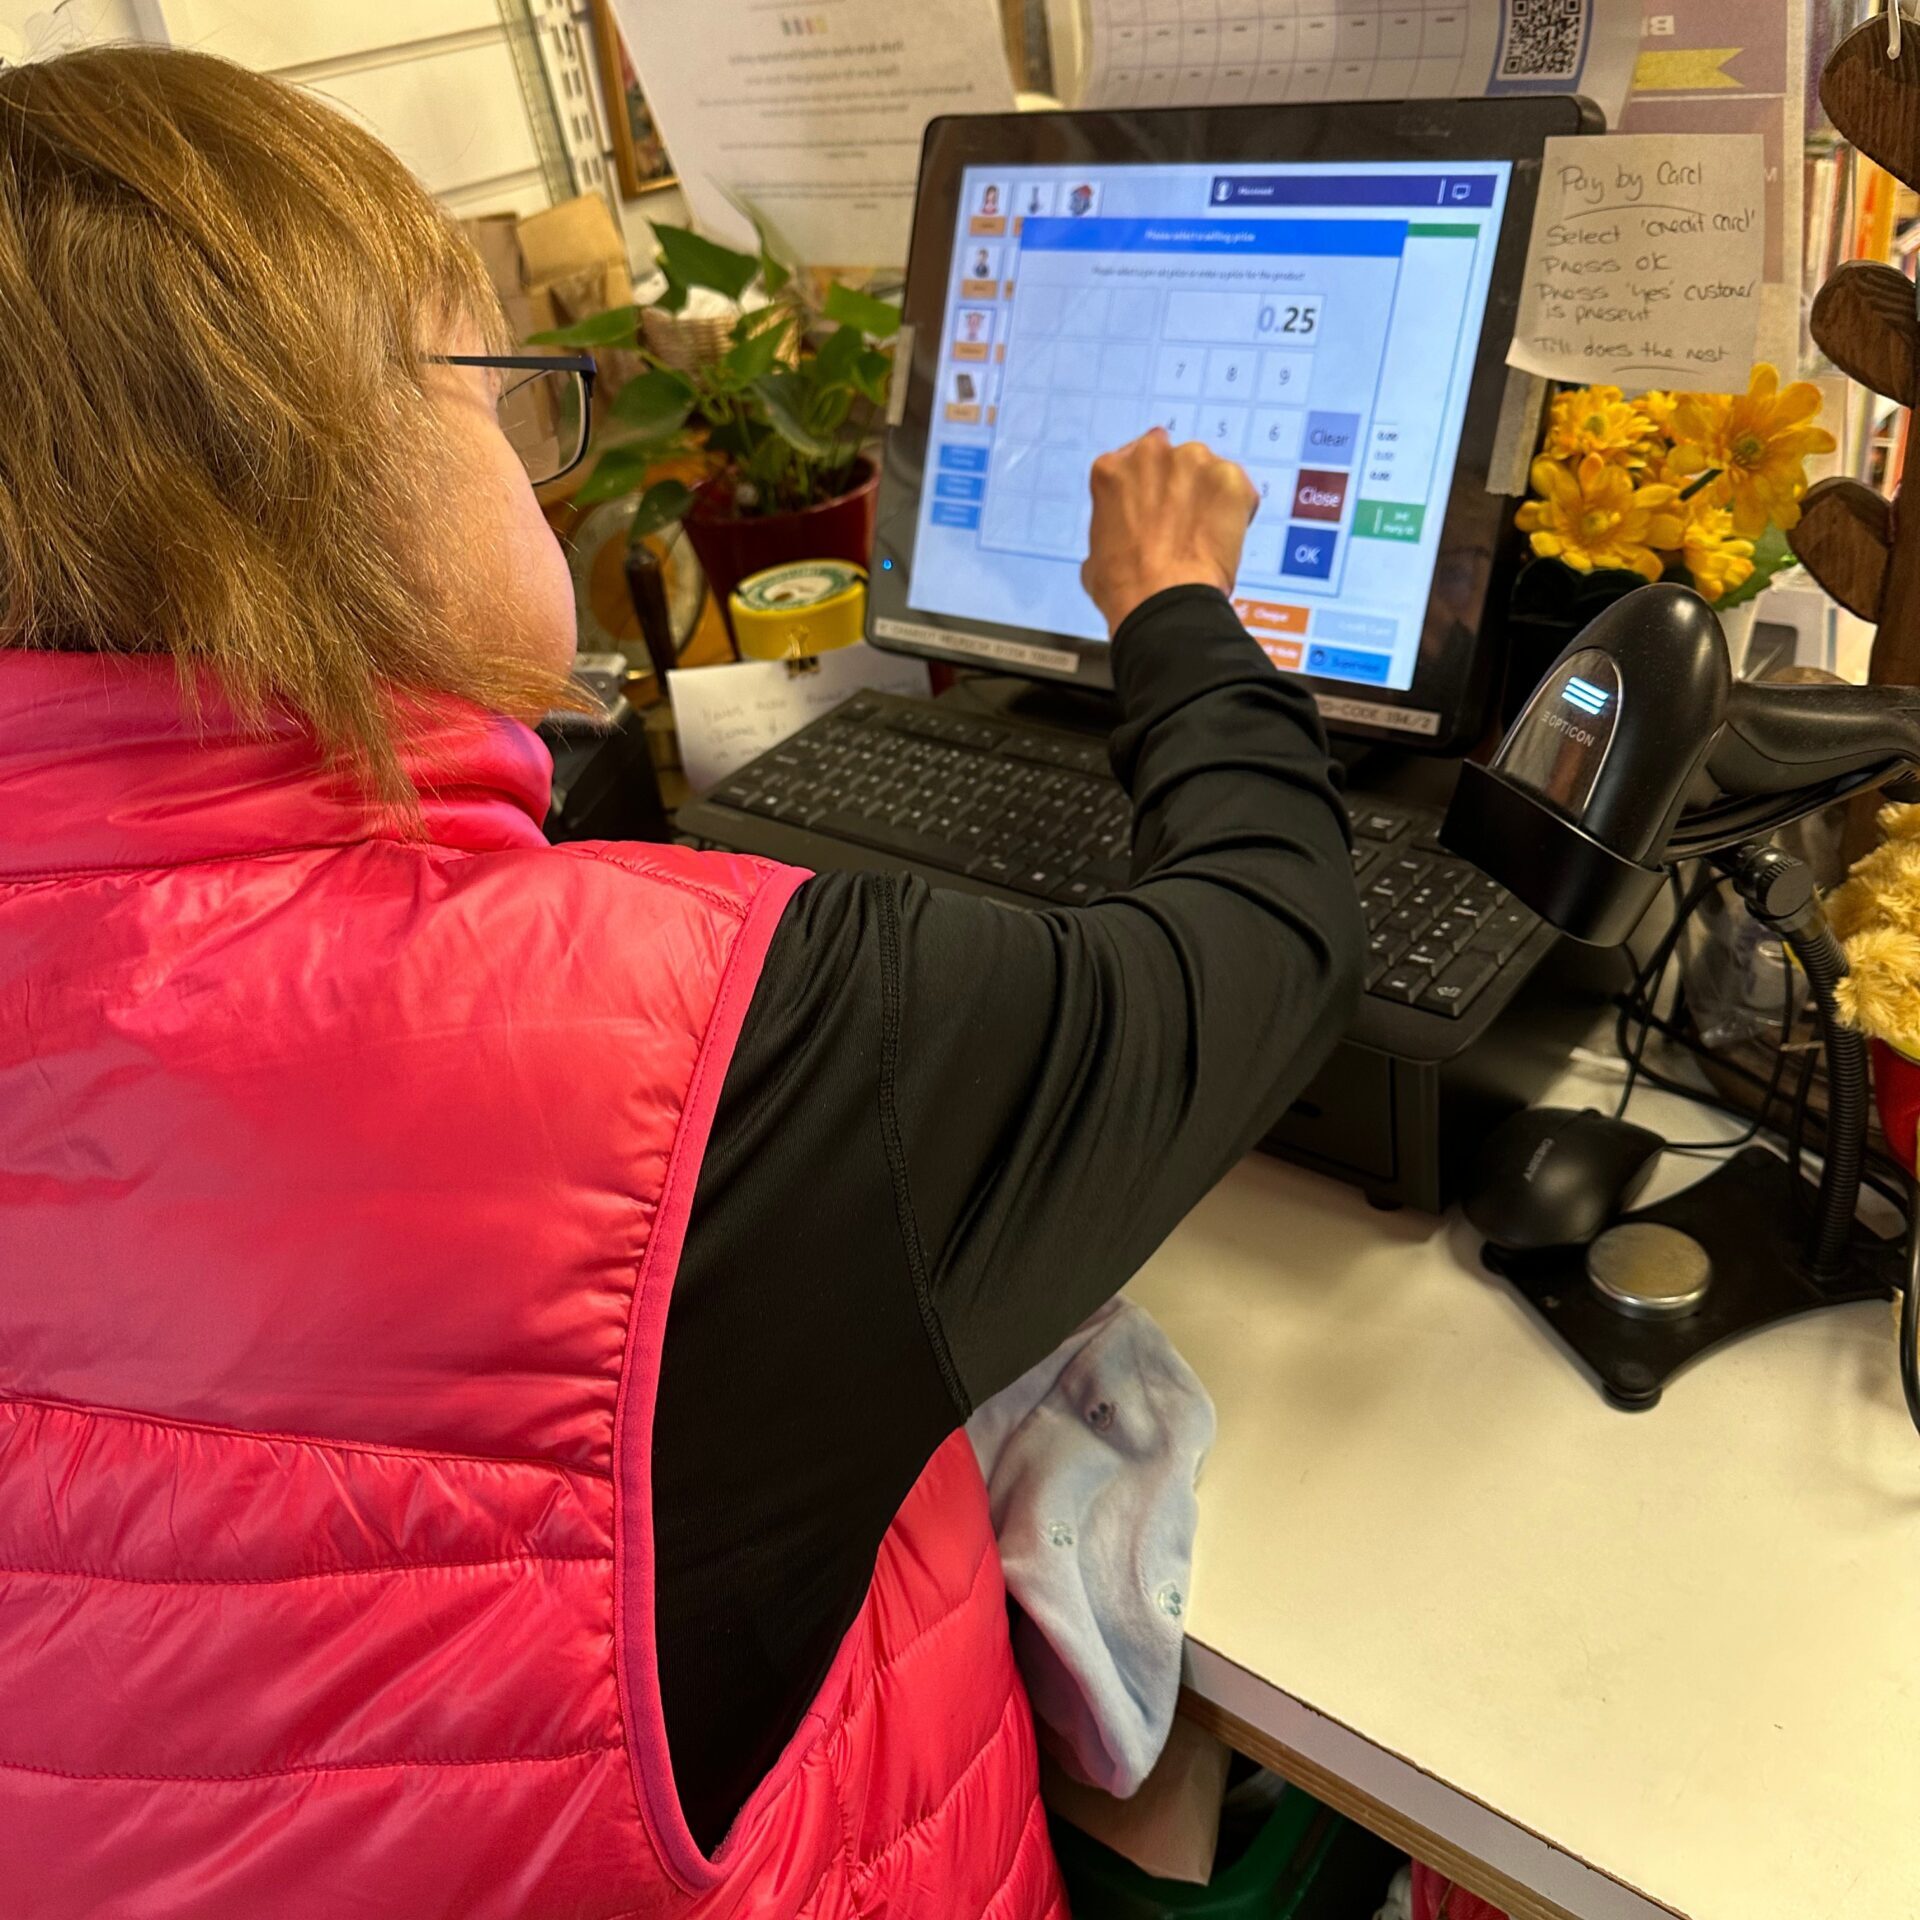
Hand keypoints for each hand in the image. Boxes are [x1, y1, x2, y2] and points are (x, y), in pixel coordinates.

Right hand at [1081, 429, 1257, 636]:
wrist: (1163, 601)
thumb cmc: (1123, 586)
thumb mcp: (1096, 551)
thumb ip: (1113, 524)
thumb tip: (1124, 535)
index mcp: (1113, 469)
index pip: (1136, 462)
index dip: (1149, 489)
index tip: (1154, 510)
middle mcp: (1151, 453)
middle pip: (1173, 460)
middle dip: (1179, 485)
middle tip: (1181, 523)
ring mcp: (1193, 461)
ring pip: (1207, 472)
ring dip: (1208, 496)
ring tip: (1203, 536)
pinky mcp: (1230, 477)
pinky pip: (1238, 490)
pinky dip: (1236, 511)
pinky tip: (1222, 541)